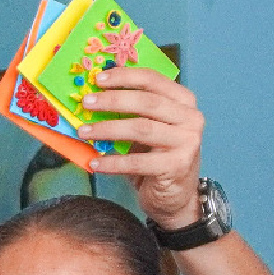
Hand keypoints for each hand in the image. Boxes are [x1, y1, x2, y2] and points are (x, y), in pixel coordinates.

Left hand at [79, 66, 205, 227]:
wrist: (176, 197)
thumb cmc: (157, 158)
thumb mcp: (149, 128)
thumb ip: (132, 111)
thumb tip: (93, 96)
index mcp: (183, 101)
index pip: (153, 80)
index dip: (125, 76)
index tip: (98, 78)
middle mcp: (190, 118)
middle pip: (146, 102)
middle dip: (112, 100)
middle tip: (86, 102)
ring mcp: (187, 142)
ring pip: (141, 128)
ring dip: (107, 129)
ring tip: (83, 132)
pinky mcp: (177, 166)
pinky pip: (137, 162)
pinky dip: (112, 163)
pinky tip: (94, 163)